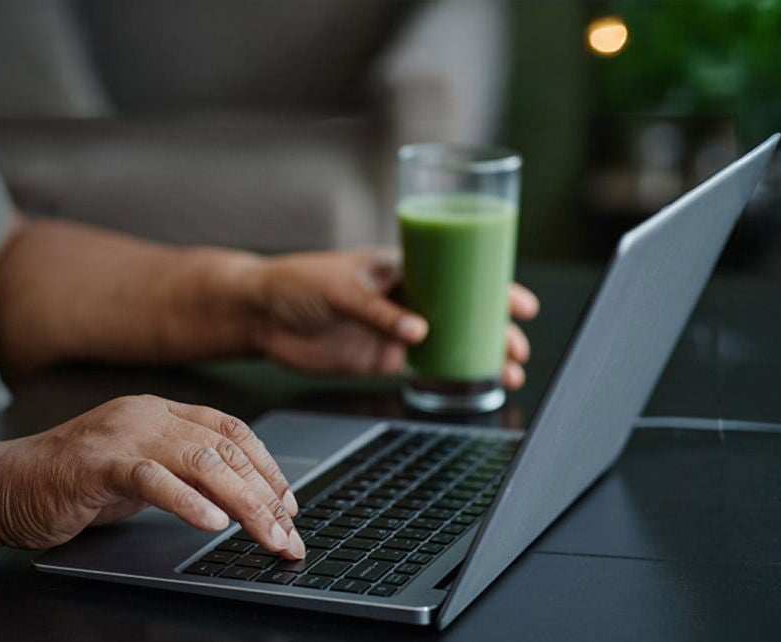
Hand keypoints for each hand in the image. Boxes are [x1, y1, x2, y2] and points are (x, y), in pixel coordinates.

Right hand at [0, 395, 305, 558]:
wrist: (2, 486)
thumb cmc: (68, 484)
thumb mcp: (138, 474)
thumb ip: (181, 475)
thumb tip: (238, 500)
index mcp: (159, 412)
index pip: (231, 430)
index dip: (269, 467)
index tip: (290, 505)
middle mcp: (146, 415)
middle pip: (226, 449)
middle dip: (266, 496)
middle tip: (288, 534)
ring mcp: (121, 435)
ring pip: (201, 462)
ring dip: (243, 503)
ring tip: (266, 535)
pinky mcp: (97, 463)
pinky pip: (154, 479)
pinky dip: (188, 503)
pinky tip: (212, 524)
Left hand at [247, 249, 539, 388]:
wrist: (260, 314)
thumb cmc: (296, 283)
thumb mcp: (339, 289)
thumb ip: (377, 312)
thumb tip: (420, 332)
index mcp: (400, 266)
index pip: (457, 272)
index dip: (492, 286)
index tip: (520, 303)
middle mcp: (405, 296)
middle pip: (463, 310)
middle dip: (496, 327)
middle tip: (518, 347)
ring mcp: (396, 327)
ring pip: (451, 341)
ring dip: (481, 355)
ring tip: (510, 372)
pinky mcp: (381, 356)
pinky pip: (425, 367)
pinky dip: (450, 376)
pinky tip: (474, 386)